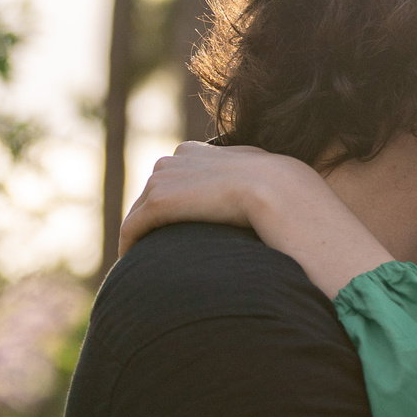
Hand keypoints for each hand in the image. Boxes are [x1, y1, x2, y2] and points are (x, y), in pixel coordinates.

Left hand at [120, 142, 317, 253]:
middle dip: (152, 221)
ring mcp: (167, 177)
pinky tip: (135, 265)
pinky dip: (130, 246)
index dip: (174, 205)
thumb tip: (255, 200)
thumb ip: (246, 181)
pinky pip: (134, 227)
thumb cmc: (286, 193)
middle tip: (154, 252)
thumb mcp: (264, 177)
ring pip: (141, 212)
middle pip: (154, 193)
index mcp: (201, 150)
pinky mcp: (160, 200)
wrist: (281, 192)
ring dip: (141, 237)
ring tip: (145, 264)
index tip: (175, 232)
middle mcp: (179, 157)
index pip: (175, 177)